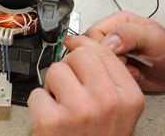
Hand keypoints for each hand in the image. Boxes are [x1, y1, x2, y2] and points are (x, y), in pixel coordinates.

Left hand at [27, 36, 144, 135]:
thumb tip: (80, 44)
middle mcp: (107, 102)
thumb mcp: (118, 111)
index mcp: (128, 97)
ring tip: (62, 106)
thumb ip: (107, 77)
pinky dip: (39, 106)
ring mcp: (79, 111)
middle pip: (79, 55)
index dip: (83, 44)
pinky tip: (51, 120)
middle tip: (70, 87)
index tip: (74, 43)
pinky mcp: (52, 121)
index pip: (102, 51)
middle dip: (69, 67)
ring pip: (55, 71)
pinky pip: (37, 93)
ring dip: (53, 87)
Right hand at [85, 11, 164, 91]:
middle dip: (106, 60)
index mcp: (117, 22)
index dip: (101, 48)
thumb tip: (107, 41)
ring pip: (95, 63)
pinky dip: (115, 79)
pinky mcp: (113, 67)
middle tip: (126, 62)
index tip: (119, 55)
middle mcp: (111, 36)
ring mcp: (112, 52)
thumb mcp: (155, 38)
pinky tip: (129, 74)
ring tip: (130, 68)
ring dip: (111, 70)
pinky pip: (104, 75)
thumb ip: (131, 34)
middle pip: (90, 49)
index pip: (92, 34)